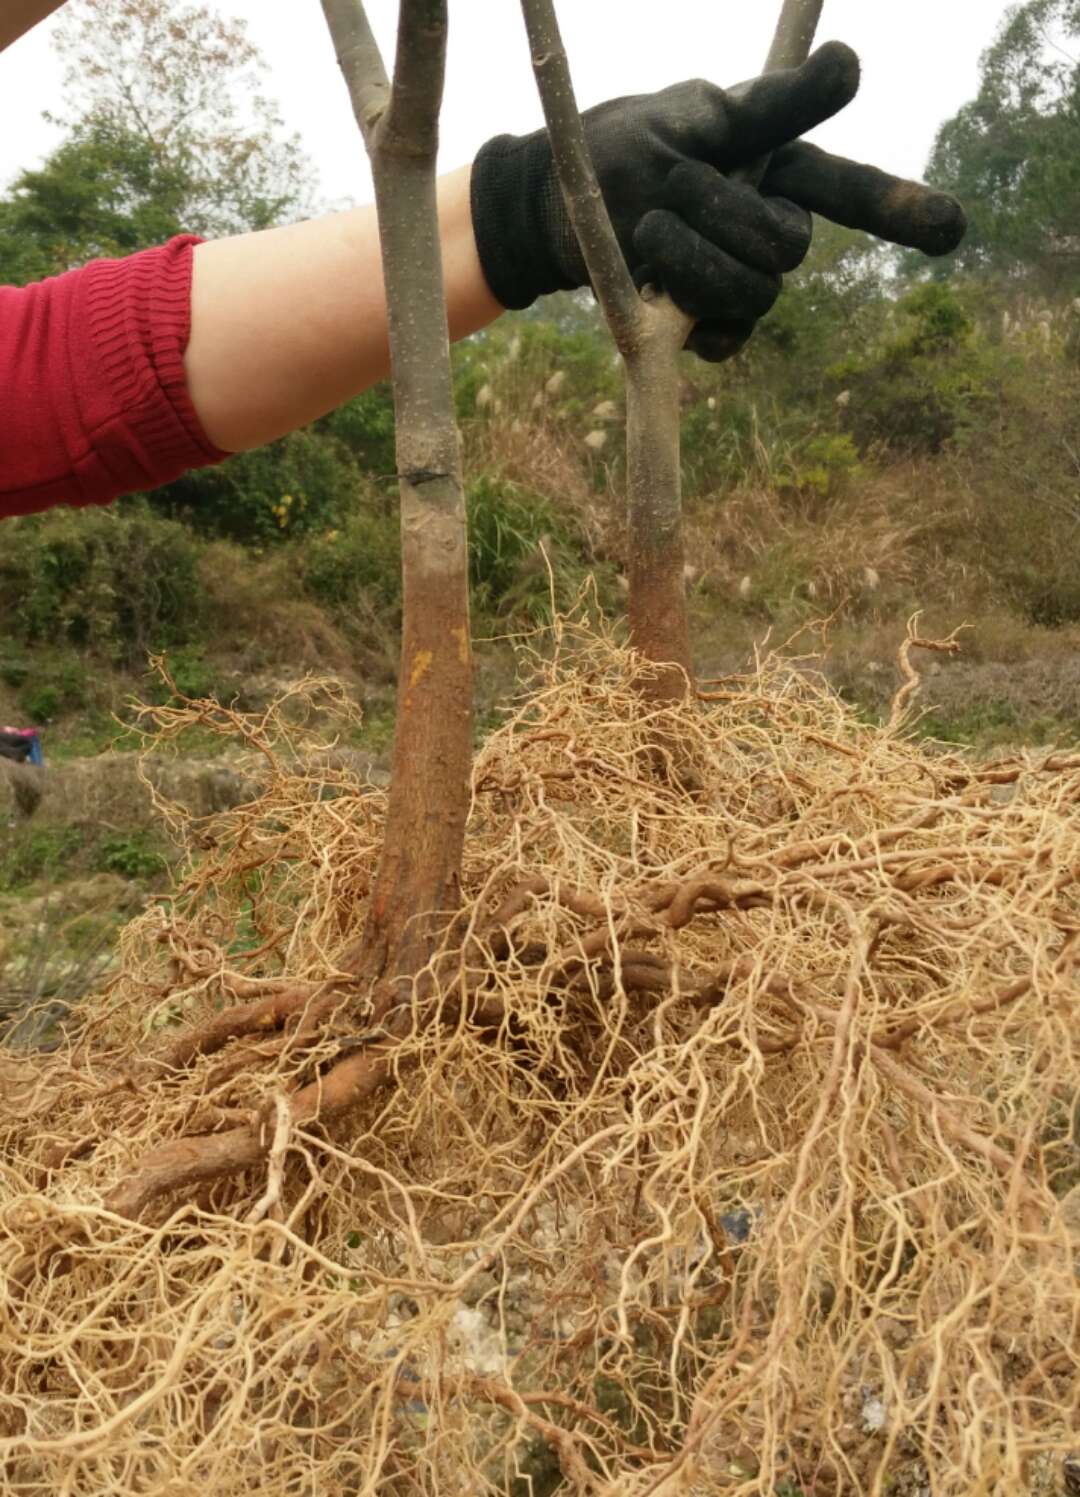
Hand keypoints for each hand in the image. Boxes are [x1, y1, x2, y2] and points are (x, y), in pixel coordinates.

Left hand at [470, 43, 965, 360]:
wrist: (557, 210)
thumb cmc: (624, 150)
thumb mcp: (695, 115)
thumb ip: (774, 106)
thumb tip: (850, 62)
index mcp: (775, 171)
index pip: (849, 191)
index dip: (900, 209)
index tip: (953, 231)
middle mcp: (767, 227)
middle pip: (788, 248)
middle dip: (726, 222)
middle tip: (669, 194)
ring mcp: (740, 281)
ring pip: (756, 295)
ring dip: (695, 264)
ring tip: (650, 234)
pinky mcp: (708, 326)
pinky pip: (727, 340)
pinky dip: (694, 321)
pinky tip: (664, 297)